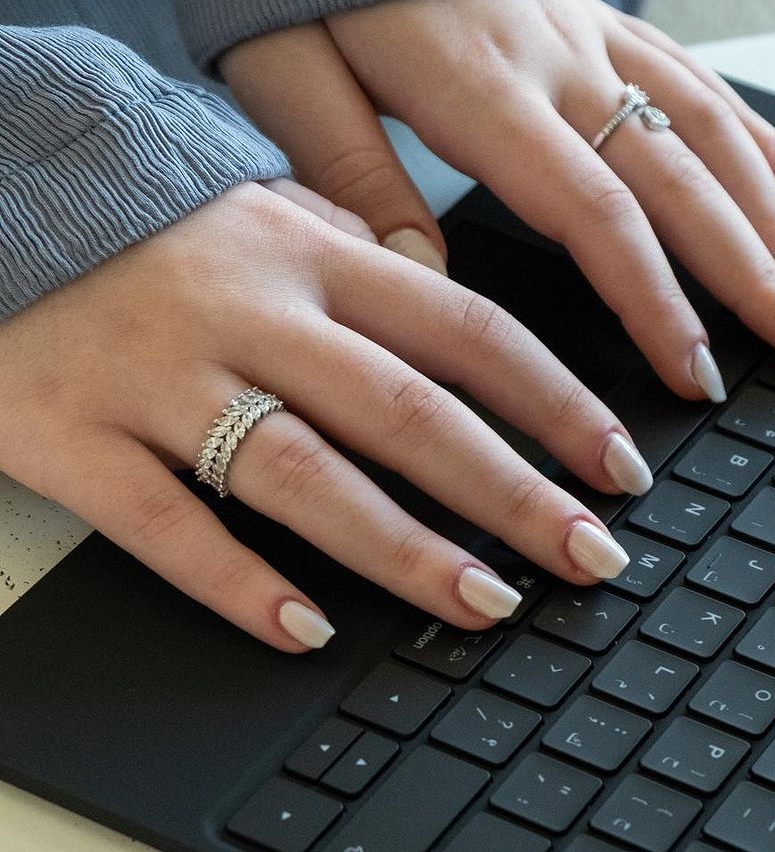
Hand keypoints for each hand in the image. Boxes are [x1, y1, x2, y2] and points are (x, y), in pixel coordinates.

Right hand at [0, 181, 647, 650]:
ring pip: (308, 473)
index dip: (558, 403)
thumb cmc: (150, 229)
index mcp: (313, 257)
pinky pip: (169, 523)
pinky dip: (242, 584)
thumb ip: (365, 264)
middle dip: (516, 493)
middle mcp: (252, 311)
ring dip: (408, 550)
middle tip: (591, 558)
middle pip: (412, 412)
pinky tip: (307, 632)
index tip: (621, 465)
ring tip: (489, 605)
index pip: (468, 332)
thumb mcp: (270, 218)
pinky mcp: (75, 435)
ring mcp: (162, 375)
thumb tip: (463, 316)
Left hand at [220, 0, 774, 403]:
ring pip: (707, 130)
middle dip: (755, 271)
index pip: (596, 215)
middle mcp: (559, 61)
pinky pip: (692, 75)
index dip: (657, 302)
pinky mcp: (600, 20)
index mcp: (484, 90)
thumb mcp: (286, 74)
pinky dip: (752, 132)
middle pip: (680, 181)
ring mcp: (590, 36)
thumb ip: (352, 172)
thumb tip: (424, 271)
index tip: (697, 373)